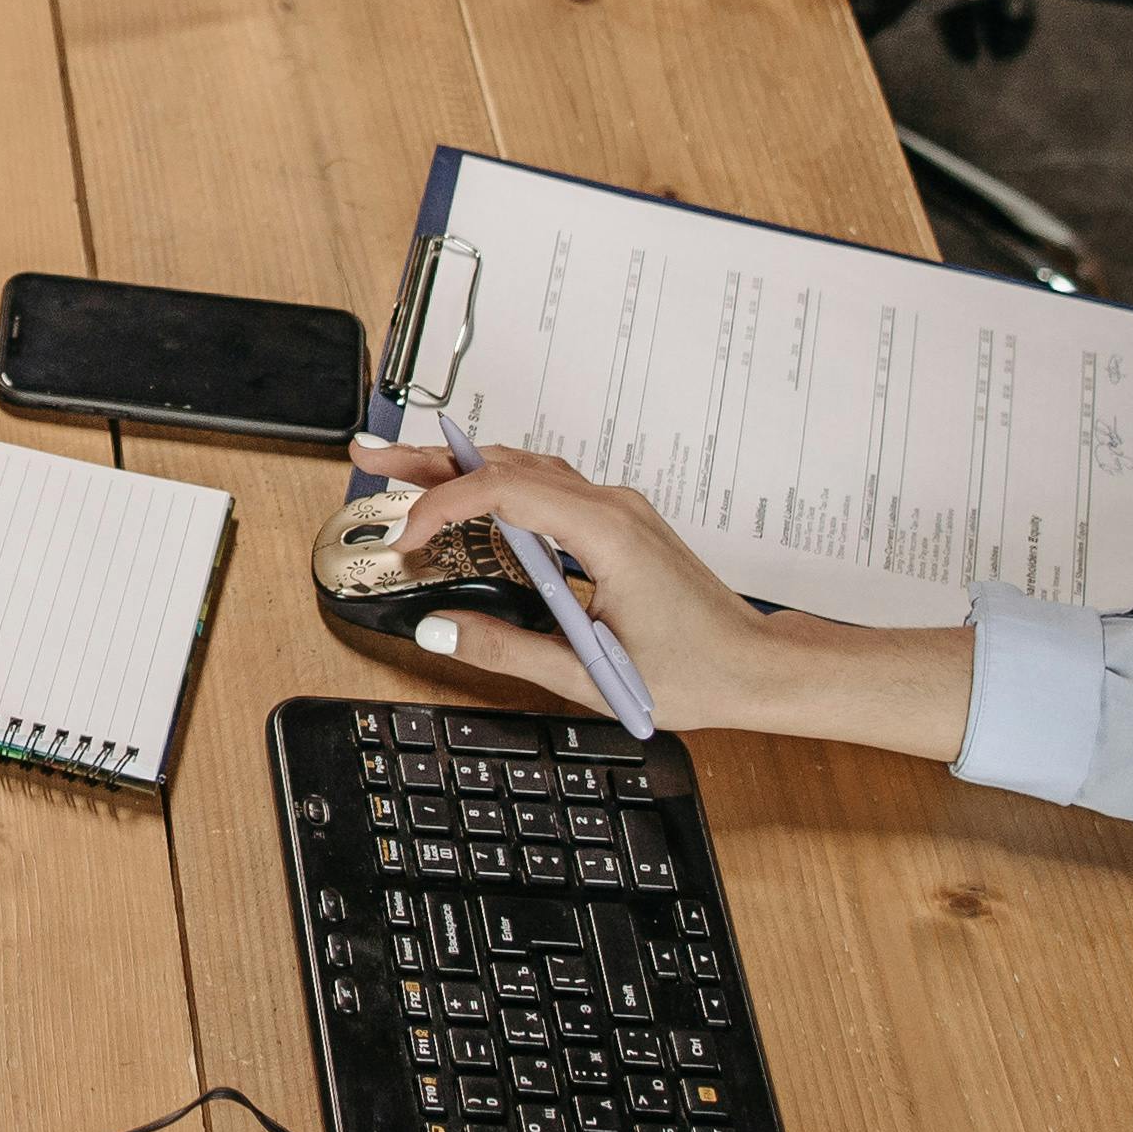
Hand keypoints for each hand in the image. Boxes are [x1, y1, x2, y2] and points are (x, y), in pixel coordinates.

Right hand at [340, 436, 973, 754]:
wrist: (760, 667)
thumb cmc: (695, 673)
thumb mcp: (588, 674)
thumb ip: (506, 648)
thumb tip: (439, 626)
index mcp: (605, 533)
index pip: (504, 492)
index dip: (444, 506)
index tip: (408, 537)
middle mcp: (611, 507)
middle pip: (507, 464)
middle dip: (433, 459)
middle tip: (372, 458)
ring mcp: (617, 510)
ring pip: (526, 468)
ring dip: (464, 468)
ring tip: (407, 476)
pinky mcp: (619, 523)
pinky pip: (548, 486)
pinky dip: (499, 487)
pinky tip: (471, 502)